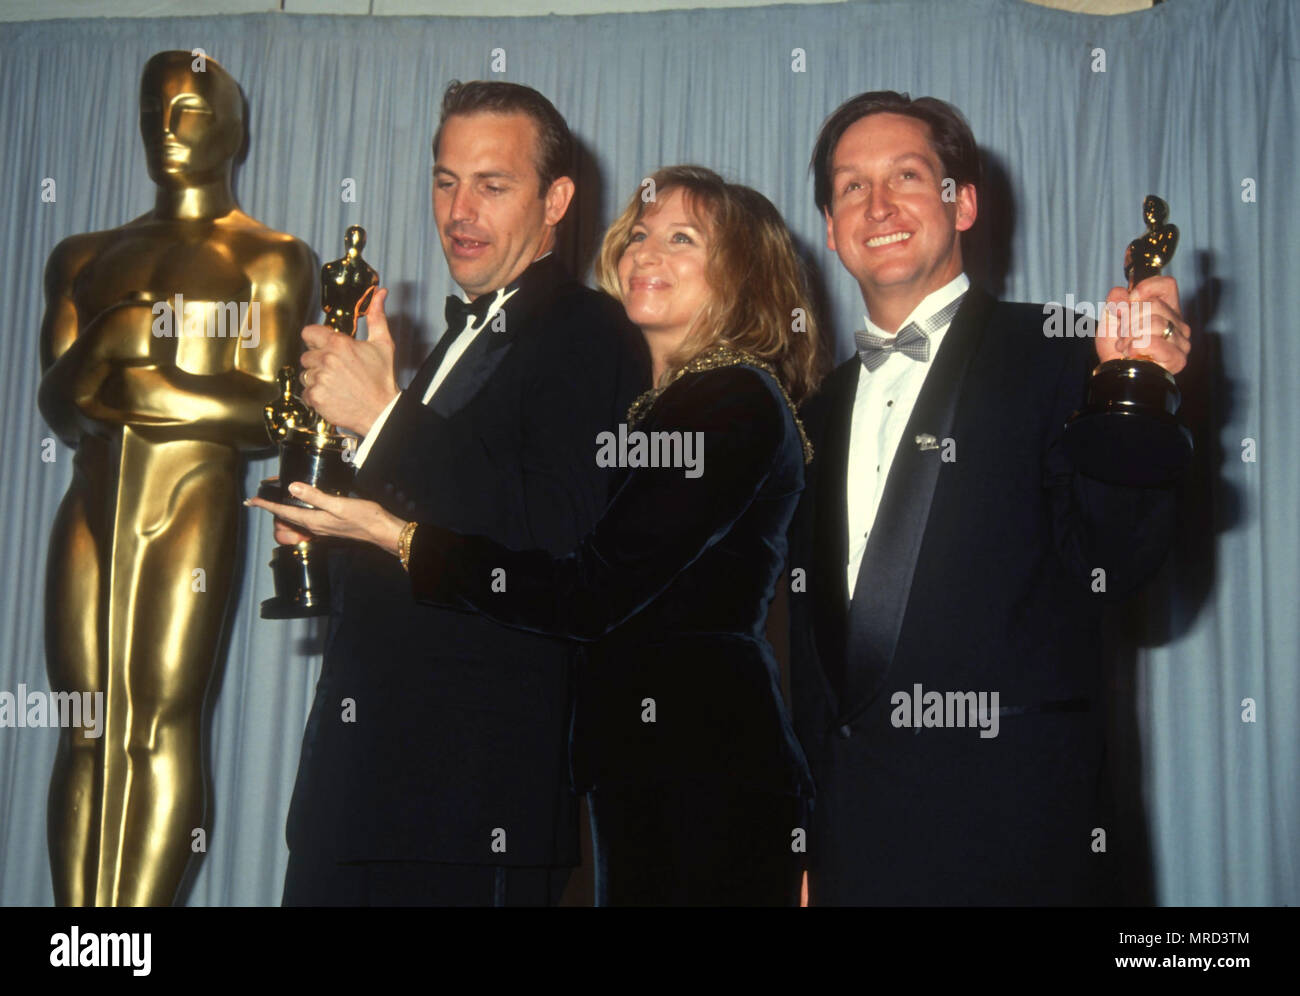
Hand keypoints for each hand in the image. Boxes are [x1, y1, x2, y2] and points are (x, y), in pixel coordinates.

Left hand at [246, 481, 406, 556]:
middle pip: (285, 517)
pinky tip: (300, 505)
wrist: (381, 531)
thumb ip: (315, 496)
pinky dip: (296, 511)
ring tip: (275, 500)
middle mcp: (314, 526)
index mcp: (313, 520)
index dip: (266, 505)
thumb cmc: (364, 518)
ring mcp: (322, 527)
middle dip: (271, 507)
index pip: (283, 512)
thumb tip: (292, 487)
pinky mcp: (329, 526)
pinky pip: (306, 519)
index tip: (251, 500)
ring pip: (295, 518)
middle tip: (260, 497)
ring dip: (282, 510)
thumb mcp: (338, 504)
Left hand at [300, 287, 398, 435]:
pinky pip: (305, 392)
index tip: (322, 346)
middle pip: (307, 356)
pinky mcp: (316, 396)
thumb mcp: (383, 344)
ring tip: (336, 384)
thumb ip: (377, 317)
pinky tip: (332, 395)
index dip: (316, 340)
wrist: (381, 411)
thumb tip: (380, 295)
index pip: (309, 333)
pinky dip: (316, 395)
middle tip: (336, 370)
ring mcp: (320, 379)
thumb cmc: (382, 380)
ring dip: (317, 379)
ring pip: (306, 374)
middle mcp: (327, 360)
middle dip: (318, 362)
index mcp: (340, 344)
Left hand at [1095, 274, 1189, 374]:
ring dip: (1130, 335)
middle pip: (1154, 305)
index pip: (1167, 284)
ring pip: (1154, 323)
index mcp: (1167, 309)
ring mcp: (1181, 341)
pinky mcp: (1177, 358)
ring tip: (1125, 345)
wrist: (1113, 372)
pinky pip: (1154, 342)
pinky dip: (1136, 346)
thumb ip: (1117, 298)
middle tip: (1123, 334)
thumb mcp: (1111, 316)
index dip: (1144, 289)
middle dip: (1129, 319)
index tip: (1127, 303)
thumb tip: (1126, 295)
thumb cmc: (1116, 346)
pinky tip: (1132, 353)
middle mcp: (1178, 323)